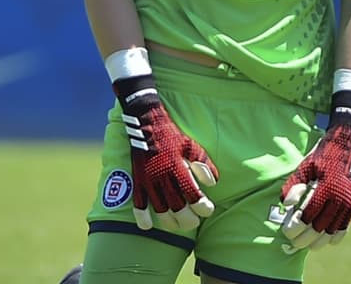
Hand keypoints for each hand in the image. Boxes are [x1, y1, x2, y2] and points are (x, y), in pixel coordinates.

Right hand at [115, 76, 218, 230]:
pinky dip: (142, 216)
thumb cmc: (172, 135)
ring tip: (177, 225)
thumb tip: (212, 183)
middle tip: (194, 223)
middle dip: (188, 220)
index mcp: (179, 167)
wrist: (146, 123)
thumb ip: (203, 164)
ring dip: (170, 221)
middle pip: (177, 207)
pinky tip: (148, 226)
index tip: (207, 209)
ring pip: (160, 209)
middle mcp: (164, 176)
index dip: (202, 207)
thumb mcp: (192, 146)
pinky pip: (138, 202)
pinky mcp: (137, 179)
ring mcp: (149, 180)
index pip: (193, 195)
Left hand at [279, 94, 350, 250]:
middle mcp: (338, 198)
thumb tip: (286, 204)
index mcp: (325, 188)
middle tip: (293, 243)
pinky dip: (335, 236)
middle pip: (319, 227)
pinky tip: (326, 241)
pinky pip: (344, 227)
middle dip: (305, 238)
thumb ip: (294, 185)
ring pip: (332, 230)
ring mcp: (347, 203)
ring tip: (308, 245)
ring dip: (319, 241)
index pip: (308, 215)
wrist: (346, 145)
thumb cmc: (321, 156)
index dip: (296, 226)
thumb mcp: (304, 166)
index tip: (287, 232)